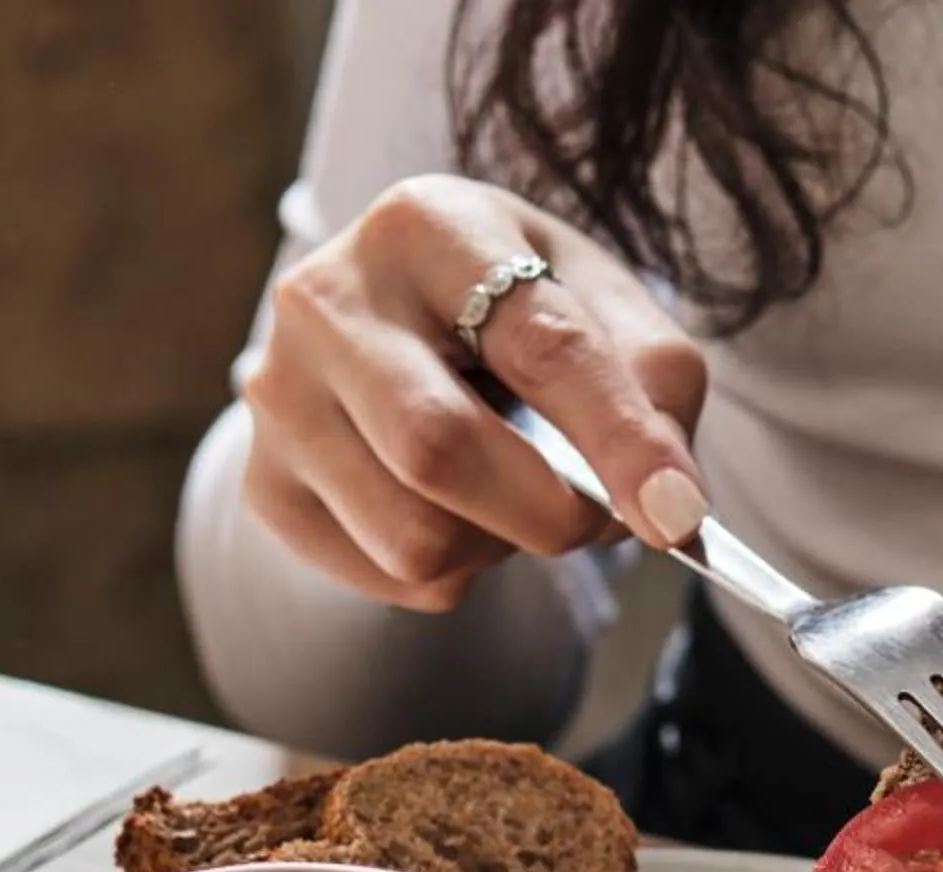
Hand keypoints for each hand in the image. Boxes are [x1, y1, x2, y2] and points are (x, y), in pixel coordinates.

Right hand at [242, 173, 710, 611]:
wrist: (394, 323)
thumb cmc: (512, 308)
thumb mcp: (598, 301)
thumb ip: (656, 381)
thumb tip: (669, 504)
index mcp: (426, 224)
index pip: (538, 344)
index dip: (619, 439)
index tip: (679, 516)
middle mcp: (327, 298)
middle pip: (441, 450)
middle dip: (550, 513)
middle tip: (597, 516)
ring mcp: (280, 394)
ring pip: (413, 538)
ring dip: (498, 548)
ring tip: (509, 494)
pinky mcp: (263, 482)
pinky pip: (384, 577)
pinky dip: (451, 572)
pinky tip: (452, 510)